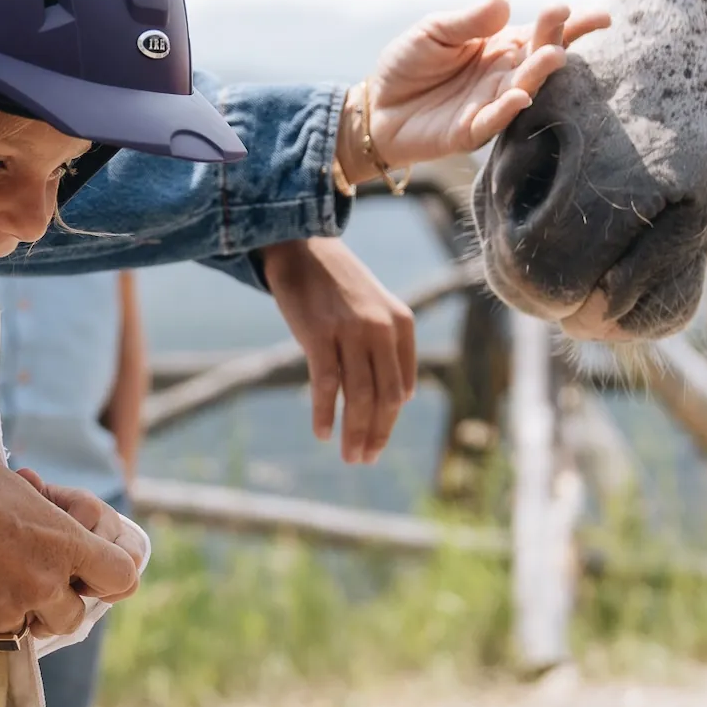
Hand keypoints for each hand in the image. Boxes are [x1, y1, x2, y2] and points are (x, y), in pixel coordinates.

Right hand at [0, 419, 138, 689]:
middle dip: (51, 611)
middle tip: (26, 596)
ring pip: (21, 641)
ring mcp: (4, 611)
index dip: (106, 579)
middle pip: (71, 619)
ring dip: (8, 631)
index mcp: (62, 540)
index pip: (120, 575)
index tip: (86, 578)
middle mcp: (43, 582)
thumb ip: (3, 471)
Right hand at [259, 238, 415, 463]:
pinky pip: (327, 385)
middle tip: (364, 460)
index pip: (401, 388)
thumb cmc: (337, 283)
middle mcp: (382, 328)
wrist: (302, 246)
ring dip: (354, 433)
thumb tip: (404, 398)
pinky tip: (322, 433)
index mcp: (402, 324)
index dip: (390, 422)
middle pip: (384, 398)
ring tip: (349, 456)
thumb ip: (393, 349)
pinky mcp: (319, 334)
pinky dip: (325, 413)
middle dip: (376, 434)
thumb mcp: (376, 309)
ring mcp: (351, 331)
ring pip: (359, 396)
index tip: (376, 442)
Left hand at [340, 0, 608, 182]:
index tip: (599, 15)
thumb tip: (504, 1)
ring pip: (522, 88)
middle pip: (537, 57)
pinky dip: (507, 110)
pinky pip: (493, 121)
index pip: (541, 33)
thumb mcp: (434, 32)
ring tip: (553, 56)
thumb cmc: (409, 64)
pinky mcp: (470, 132)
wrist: (376, 107)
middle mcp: (504, 75)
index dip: (570, 24)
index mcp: (501, 46)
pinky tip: (520, 95)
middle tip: (565, 22)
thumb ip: (468, 21)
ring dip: (538, 74)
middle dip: (555, 39)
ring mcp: (490, 104)